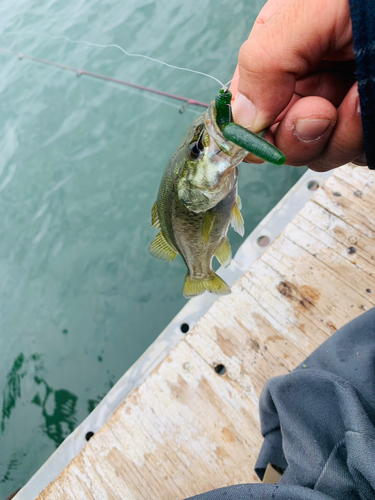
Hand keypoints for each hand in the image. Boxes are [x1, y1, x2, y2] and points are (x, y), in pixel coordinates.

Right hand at [230, 0, 364, 170]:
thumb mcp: (306, 11)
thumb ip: (265, 61)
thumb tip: (242, 118)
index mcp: (279, 57)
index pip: (245, 112)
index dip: (249, 132)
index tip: (264, 135)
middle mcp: (303, 86)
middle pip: (278, 142)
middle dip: (296, 135)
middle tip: (321, 110)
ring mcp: (337, 108)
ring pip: (316, 153)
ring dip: (337, 134)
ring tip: (361, 95)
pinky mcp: (365, 124)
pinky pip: (351, 152)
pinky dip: (359, 136)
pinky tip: (370, 103)